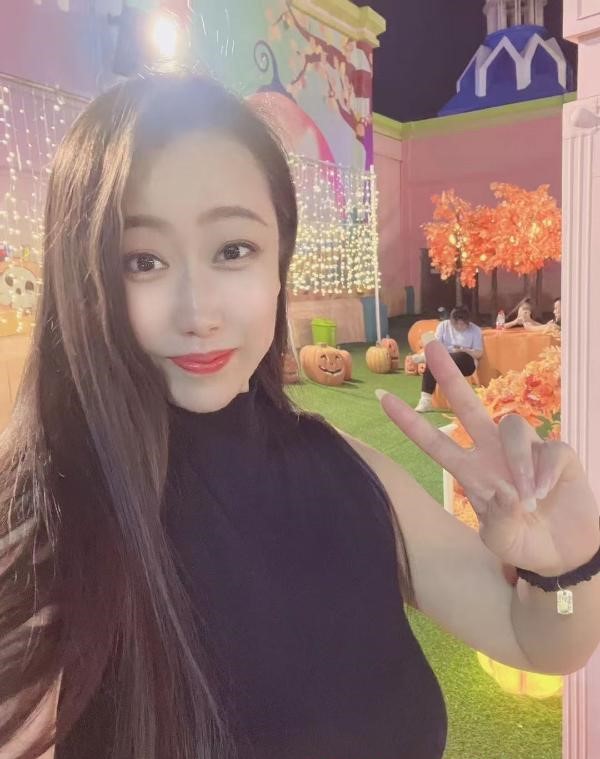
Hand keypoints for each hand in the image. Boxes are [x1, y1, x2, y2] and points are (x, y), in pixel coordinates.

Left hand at [378, 340, 598, 575]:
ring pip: (512, 428)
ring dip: (518, 461)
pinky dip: (546, 472)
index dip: (409, 423)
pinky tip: (547, 492)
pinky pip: (549, 449)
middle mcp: (493, 452)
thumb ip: (498, 522)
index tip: (382, 398)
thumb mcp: (502, 541)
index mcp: (472, 472)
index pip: (434, 442)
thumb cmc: (524, 543)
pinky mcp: (557, 453)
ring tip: (528, 498)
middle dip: (449, 376)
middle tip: (431, 346)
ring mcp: (525, 450)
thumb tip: (504, 493)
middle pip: (467, 406)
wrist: (565, 552)